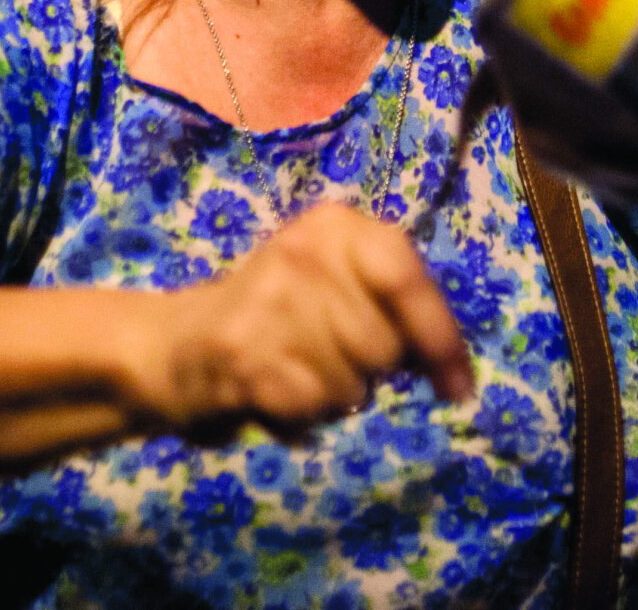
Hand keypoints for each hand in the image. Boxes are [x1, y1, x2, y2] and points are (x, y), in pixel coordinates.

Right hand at [140, 203, 472, 443]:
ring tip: (299, 367)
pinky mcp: (246, 356)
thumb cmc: (278, 309)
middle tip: (330, 354)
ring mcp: (270, 303)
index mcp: (332, 225)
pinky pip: (317, 407)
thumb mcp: (333, 276)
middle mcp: (301, 252)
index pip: (405, 276)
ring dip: (338, 392)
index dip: (440, 337)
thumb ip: (389, 296)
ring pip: (355, 382)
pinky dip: (306, 413)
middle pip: (385, 344)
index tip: (457, 386)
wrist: (180, 342)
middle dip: (373, 368)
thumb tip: (447, 361)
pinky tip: (278, 388)